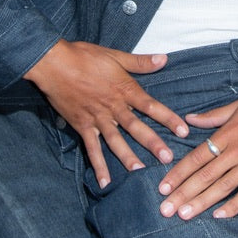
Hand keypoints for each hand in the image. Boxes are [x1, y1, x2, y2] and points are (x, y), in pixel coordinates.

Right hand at [24, 39, 188, 187]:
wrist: (54, 64)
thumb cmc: (84, 56)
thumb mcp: (115, 56)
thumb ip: (140, 62)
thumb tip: (164, 59)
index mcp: (124, 89)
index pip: (151, 106)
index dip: (168, 118)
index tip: (183, 131)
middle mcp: (113, 107)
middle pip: (136, 127)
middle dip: (153, 143)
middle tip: (168, 159)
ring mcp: (97, 118)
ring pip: (116, 141)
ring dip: (128, 157)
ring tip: (141, 172)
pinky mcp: (82, 126)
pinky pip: (91, 149)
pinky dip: (98, 165)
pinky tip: (105, 181)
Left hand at [157, 62, 237, 220]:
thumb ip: (213, 116)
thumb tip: (189, 119)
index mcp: (227, 133)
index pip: (196, 158)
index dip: (178, 174)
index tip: (162, 188)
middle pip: (205, 176)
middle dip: (182, 194)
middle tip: (165, 210)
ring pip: (223, 187)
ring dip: (202, 202)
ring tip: (183, 215)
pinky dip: (234, 206)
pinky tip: (219, 216)